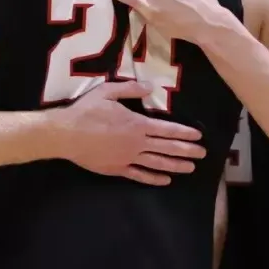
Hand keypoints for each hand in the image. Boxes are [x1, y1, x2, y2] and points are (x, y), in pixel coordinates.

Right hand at [53, 81, 205, 185]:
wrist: (66, 134)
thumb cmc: (86, 111)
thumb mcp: (108, 92)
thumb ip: (131, 89)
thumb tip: (151, 87)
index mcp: (137, 124)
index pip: (167, 129)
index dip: (185, 133)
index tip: (198, 136)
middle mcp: (137, 143)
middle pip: (167, 148)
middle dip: (187, 150)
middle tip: (202, 154)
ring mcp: (128, 158)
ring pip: (157, 163)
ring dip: (176, 165)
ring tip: (190, 167)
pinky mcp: (117, 169)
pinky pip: (140, 175)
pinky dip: (154, 178)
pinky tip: (165, 180)